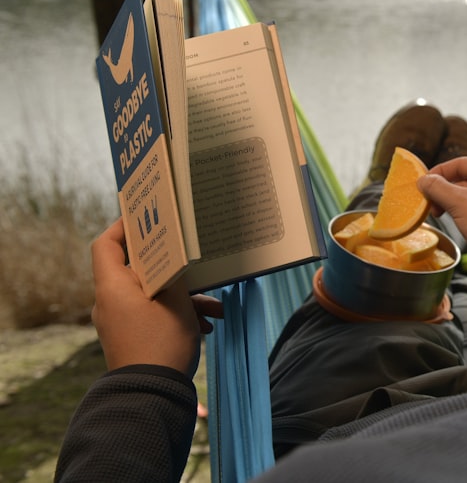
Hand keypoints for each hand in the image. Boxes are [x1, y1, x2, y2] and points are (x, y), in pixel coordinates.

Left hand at [90, 219, 223, 377]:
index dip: (124, 226)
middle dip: (171, 266)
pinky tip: (207, 325)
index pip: (106, 244)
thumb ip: (174, 272)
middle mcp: (110, 302)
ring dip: (183, 295)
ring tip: (214, 306)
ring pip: (152, 293)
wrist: (152, 394)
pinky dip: (178, 313)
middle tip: (191, 256)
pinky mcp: (132, 337)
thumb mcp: (176, 300)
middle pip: (136, 268)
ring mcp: (120, 321)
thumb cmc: (162, 342)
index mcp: (112, 287)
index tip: (148, 217)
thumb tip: (175, 255)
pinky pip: (154, 313)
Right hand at [418, 158, 466, 280]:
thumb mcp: (458, 203)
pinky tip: (456, 222)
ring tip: (440, 215)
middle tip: (429, 204)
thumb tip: (424, 180)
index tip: (422, 185)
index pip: (459, 163)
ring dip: (452, 202)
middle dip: (444, 191)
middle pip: (465, 178)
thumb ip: (437, 188)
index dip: (437, 173)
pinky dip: (465, 211)